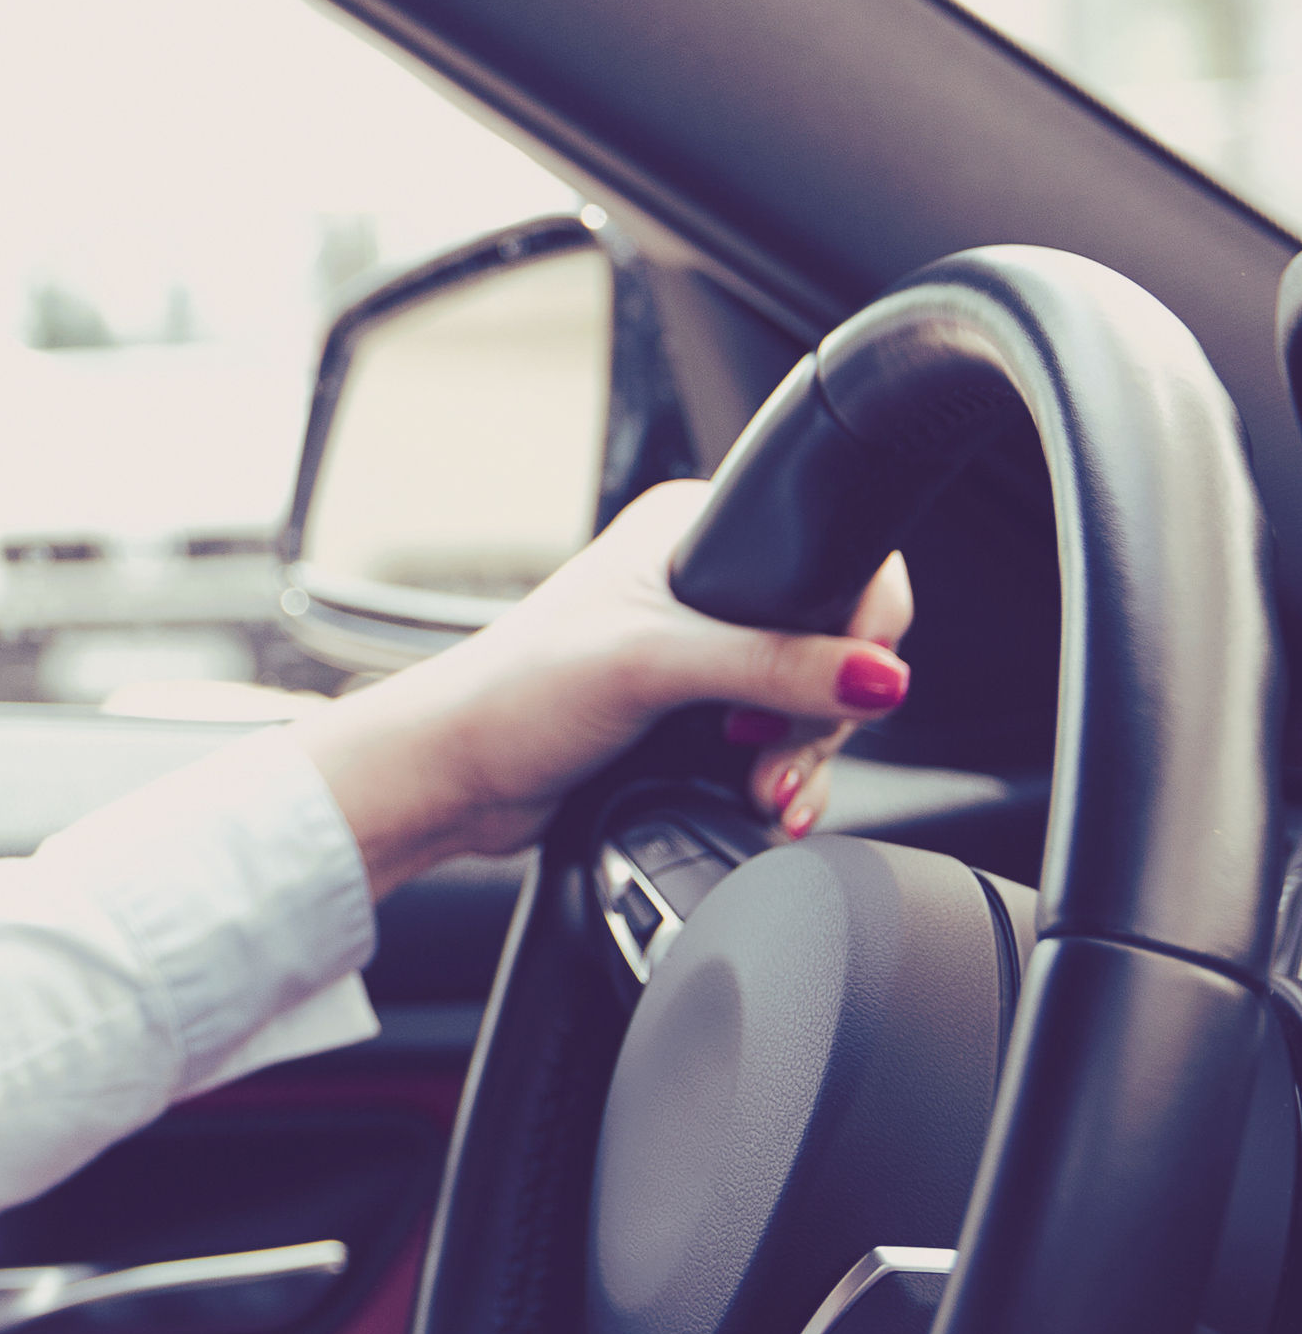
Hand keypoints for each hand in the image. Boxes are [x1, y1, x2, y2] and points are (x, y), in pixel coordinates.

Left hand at [288, 480, 914, 899]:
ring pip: (810, 705)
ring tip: (767, 791)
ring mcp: (702, 654)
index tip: (848, 684)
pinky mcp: (696, 716)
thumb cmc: (515, 693)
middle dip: (821, 715)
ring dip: (802, 759)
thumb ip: (771, 665)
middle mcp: (702, 586)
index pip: (831, 560)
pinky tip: (769, 803)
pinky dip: (784, 780)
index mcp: (692, 530)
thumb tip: (879, 677)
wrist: (454, 776)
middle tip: (774, 754)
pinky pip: (778, 746)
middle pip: (832, 646)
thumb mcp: (653, 665)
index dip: (856, 628)